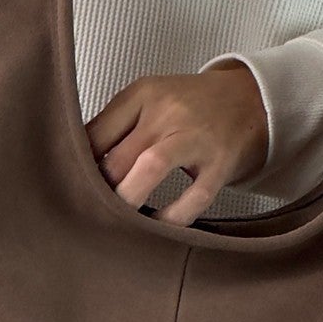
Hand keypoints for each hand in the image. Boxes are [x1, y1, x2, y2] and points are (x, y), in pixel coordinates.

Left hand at [84, 61, 268, 227]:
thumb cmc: (189, 105)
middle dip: (100, 190)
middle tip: (91, 210)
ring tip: (117, 220)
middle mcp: (168, 112)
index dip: (78, 166)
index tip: (72, 186)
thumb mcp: (151, 98)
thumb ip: (116, 125)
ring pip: (151, 168)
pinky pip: (193, 197)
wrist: (250, 99)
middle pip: (118, 155)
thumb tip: (75, 164)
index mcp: (143, 94)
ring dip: (128, 200)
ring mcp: (196, 138)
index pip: (95, 134)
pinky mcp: (220, 164)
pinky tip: (157, 228)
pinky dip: (172, 217)